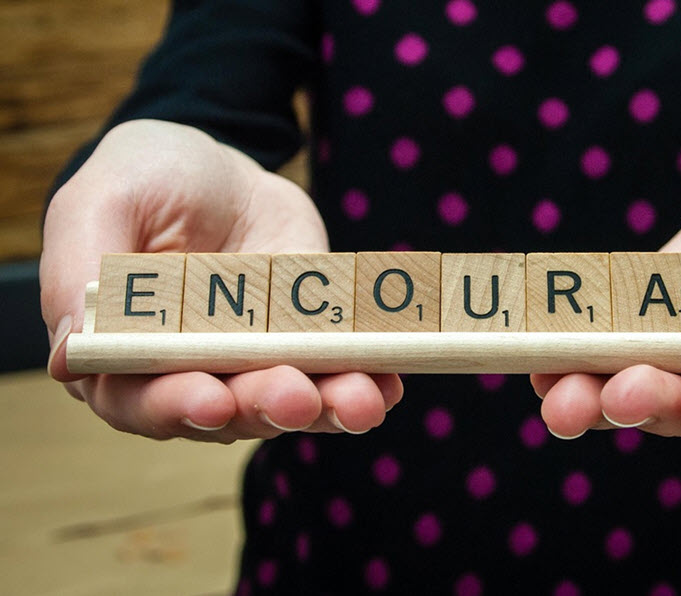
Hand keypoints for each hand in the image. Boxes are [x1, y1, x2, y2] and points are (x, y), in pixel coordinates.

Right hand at [42, 120, 401, 441]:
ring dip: (325, 405)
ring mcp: (255, 364)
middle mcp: (189, 373)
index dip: (174, 407)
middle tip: (296, 396)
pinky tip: (387, 384)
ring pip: (288, 402)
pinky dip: (365, 380)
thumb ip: (78, 270)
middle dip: (263, 407)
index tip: (212, 399)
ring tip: (361, 399)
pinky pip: (337, 373)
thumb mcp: (102, 200)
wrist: (222, 167)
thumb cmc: (147, 180)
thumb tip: (69, 354)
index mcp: (124, 354)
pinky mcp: (305, 346)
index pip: (139, 400)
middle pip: (225, 411)